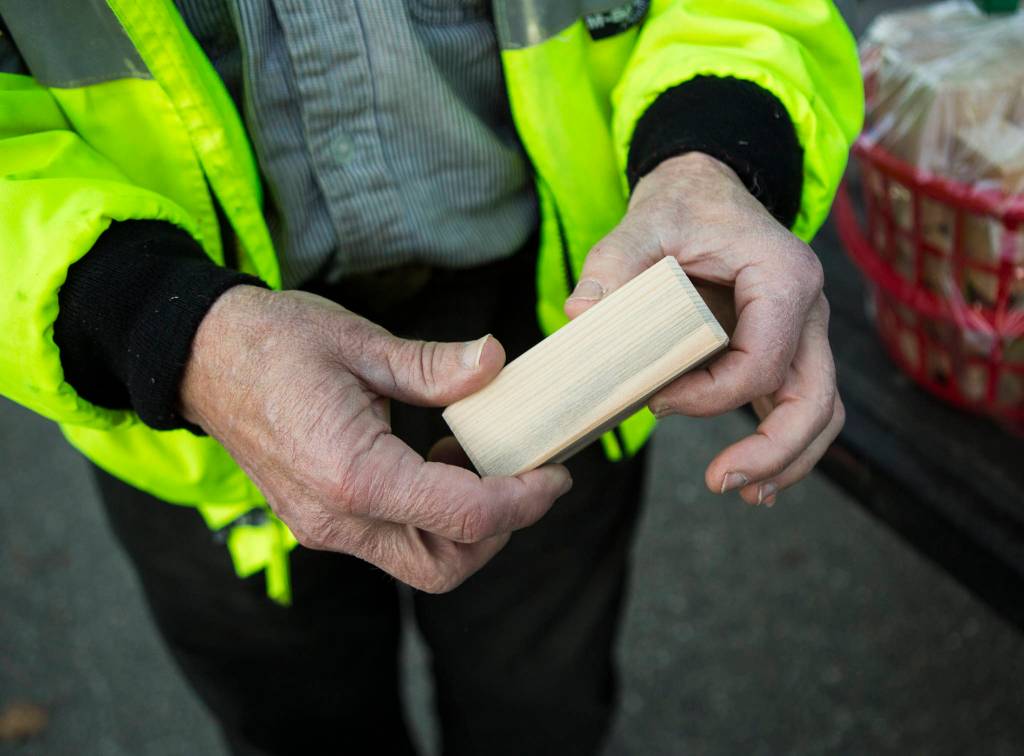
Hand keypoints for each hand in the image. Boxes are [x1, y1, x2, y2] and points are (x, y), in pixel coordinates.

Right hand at [181, 286, 571, 590]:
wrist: (200, 356)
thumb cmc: (274, 341)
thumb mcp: (359, 343)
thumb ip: (434, 367)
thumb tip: (496, 363)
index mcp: (352, 475)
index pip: (464, 517)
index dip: (523, 501)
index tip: (554, 472)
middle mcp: (337, 519)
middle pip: (445, 565)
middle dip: (498, 531)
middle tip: (525, 477)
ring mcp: (325, 528)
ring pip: (420, 563)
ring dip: (466, 528)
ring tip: (481, 464)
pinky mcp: (321, 521)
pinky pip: (392, 542)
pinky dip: (431, 518)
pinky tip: (438, 463)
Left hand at [565, 153, 843, 506]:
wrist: (704, 192)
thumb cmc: (678, 209)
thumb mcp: (639, 227)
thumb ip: (611, 266)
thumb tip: (579, 314)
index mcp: (781, 276)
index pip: (763, 359)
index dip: (711, 395)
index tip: (658, 400)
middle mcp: (808, 306)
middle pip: (815, 397)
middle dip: (774, 450)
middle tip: (722, 481)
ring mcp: (804, 331)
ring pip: (821, 410)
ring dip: (788, 459)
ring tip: (745, 491)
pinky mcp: (786, 349)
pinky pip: (800, 404)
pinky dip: (785, 446)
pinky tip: (754, 480)